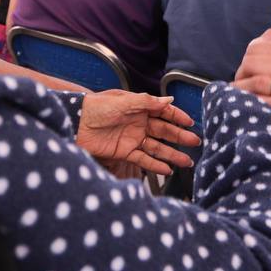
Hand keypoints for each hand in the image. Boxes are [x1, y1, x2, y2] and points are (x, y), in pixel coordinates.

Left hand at [76, 91, 200, 176]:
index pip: (163, 112)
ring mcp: (132, 138)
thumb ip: (146, 102)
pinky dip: (155, 165)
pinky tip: (167, 169)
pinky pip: (143, 159)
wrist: (75, 122)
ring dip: (172, 154)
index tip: (190, 122)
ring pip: (157, 147)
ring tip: (187, 161)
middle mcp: (138, 123)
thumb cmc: (96, 107)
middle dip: (180, 137)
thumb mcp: (123, 101)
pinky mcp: (124, 152)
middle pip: (164, 131)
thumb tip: (168, 100)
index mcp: (139, 107)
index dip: (177, 117)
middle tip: (194, 142)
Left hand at [234, 28, 270, 130]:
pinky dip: (258, 105)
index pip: (254, 48)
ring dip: (244, 91)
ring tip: (241, 98)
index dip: (245, 60)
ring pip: (258, 82)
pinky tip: (254, 107)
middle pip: (251, 63)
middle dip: (241, 75)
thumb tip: (259, 41)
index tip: (246, 72)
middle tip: (242, 86)